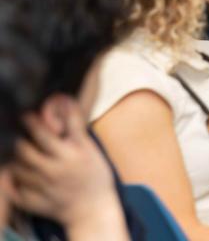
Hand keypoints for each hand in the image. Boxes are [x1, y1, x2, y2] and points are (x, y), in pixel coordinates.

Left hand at [9, 97, 125, 233]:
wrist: (94, 210)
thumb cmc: (95, 175)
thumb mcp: (90, 148)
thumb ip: (75, 124)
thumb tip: (64, 98)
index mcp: (70, 155)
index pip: (42, 133)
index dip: (31, 121)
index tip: (27, 116)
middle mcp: (54, 171)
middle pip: (24, 150)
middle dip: (20, 140)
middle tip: (23, 136)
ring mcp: (42, 189)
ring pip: (17, 168)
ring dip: (16, 159)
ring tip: (22, 155)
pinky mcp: (34, 204)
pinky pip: (14, 189)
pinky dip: (12, 181)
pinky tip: (20, 175)